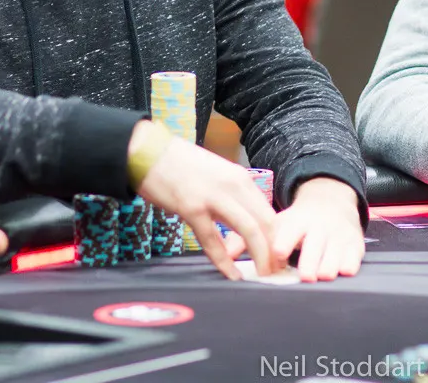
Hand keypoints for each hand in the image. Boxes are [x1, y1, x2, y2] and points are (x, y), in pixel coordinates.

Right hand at [133, 122, 279, 280]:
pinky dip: (225, 261)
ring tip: (262, 275)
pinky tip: (231, 274)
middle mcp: (233, 185)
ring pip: (249, 230)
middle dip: (274, 251)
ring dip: (260, 256)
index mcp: (241, 178)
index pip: (270, 213)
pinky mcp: (192, 208)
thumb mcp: (217, 175)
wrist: (149, 151)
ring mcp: (214, 196)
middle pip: (266, 223)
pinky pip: (213, 241)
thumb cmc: (181, 165)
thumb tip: (246, 220)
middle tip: (275, 271)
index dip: (278, 239)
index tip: (278, 257)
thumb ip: (233, 195)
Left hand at [223, 177, 363, 282]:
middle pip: (315, 246)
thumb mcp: (277, 223)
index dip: (283, 243)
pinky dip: (348, 265)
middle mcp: (319, 227)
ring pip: (335, 253)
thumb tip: (226, 254)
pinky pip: (354, 258)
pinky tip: (343, 271)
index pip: (289, 232)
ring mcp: (338, 236)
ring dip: (329, 266)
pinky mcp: (355, 245)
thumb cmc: (298, 222)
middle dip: (310, 261)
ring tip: (323, 276)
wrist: (332, 202)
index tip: (278, 255)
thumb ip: (251, 239)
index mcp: (297, 221)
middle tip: (305, 276)